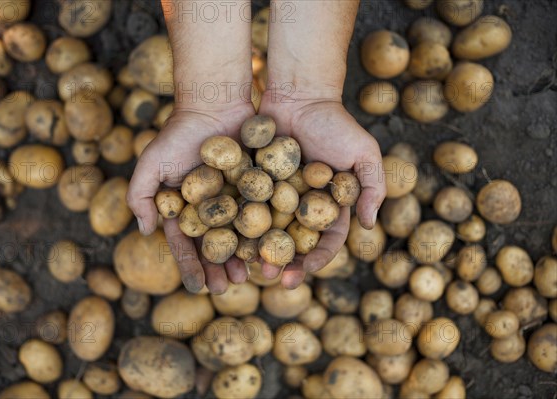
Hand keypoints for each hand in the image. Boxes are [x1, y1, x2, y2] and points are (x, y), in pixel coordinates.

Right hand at [127, 103, 254, 293]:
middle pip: (214, 246)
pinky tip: (269, 251)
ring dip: (242, 258)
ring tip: (247, 277)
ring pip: (239, 237)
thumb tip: (146, 232)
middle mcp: (209, 209)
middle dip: (218, 269)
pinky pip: (261, 216)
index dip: (191, 267)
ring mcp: (234, 200)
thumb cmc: (179, 133)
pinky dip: (264, 235)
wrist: (214, 104)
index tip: (198, 288)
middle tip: (226, 288)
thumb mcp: (151, 163)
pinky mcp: (257, 188)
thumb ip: (140, 197)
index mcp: (184, 208)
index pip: (186, 244)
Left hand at [258, 94, 385, 288]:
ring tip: (250, 265)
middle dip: (284, 262)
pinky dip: (239, 225)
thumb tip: (368, 226)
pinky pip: (246, 208)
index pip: (325, 241)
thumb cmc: (336, 123)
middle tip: (272, 276)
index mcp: (329, 206)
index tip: (302, 272)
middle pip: (293, 243)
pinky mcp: (253, 183)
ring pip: (267, 232)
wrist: (300, 95)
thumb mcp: (364, 153)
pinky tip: (231, 239)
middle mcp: (302, 206)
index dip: (316, 260)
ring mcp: (276, 196)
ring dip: (260, 250)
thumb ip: (372, 188)